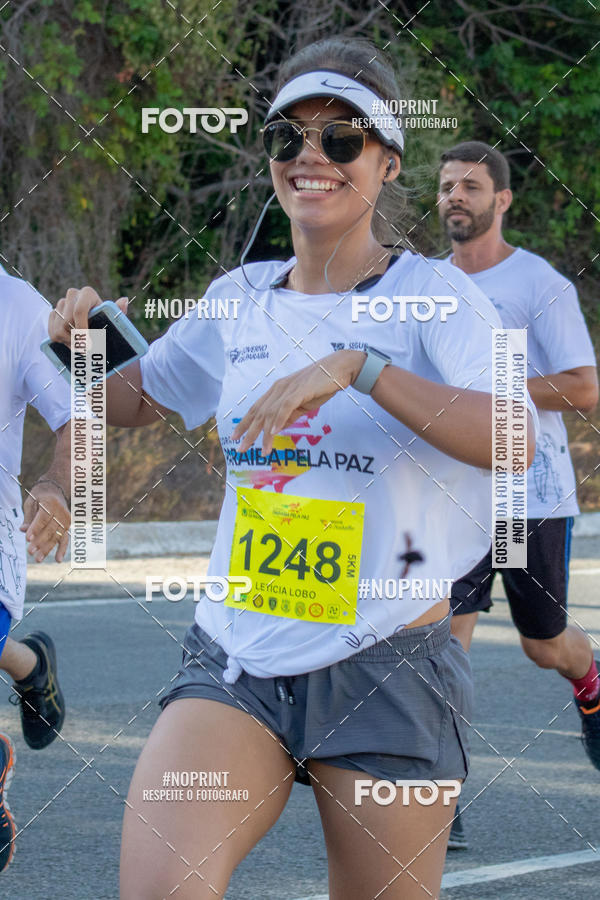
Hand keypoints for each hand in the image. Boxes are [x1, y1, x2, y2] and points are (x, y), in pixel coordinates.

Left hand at [21, 483, 70, 562]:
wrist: (55, 490)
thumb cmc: (40, 497)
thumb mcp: (30, 502)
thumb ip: (28, 517)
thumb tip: (22, 530)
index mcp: (50, 503)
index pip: (43, 518)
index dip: (35, 529)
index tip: (28, 539)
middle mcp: (61, 511)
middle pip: (50, 529)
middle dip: (40, 541)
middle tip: (30, 551)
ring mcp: (66, 520)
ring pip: (56, 536)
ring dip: (47, 549)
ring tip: (38, 559)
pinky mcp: (67, 526)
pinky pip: (65, 539)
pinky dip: (62, 550)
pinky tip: (58, 560)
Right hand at [49, 286, 127, 345]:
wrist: (97, 325)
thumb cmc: (107, 321)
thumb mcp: (114, 318)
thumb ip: (118, 311)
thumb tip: (124, 300)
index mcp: (87, 293)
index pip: (79, 310)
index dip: (81, 329)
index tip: (87, 343)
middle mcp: (72, 295)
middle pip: (67, 322)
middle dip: (77, 339)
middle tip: (87, 349)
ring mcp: (61, 304)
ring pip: (58, 329)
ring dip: (70, 342)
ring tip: (81, 346)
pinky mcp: (53, 314)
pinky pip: (52, 332)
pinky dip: (61, 341)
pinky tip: (73, 342)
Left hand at [231, 350, 365, 454]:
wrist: (339, 369)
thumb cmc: (322, 385)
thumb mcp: (302, 404)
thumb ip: (289, 415)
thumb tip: (276, 429)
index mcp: (277, 390)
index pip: (257, 408)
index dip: (245, 423)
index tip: (236, 437)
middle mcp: (279, 388)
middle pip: (259, 413)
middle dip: (248, 432)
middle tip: (241, 449)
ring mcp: (288, 389)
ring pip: (270, 413)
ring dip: (265, 434)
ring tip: (262, 450)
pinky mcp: (300, 390)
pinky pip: (285, 407)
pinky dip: (278, 420)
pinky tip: (273, 433)